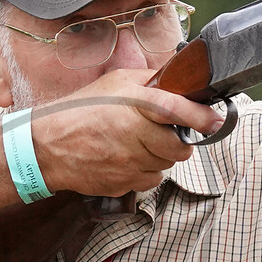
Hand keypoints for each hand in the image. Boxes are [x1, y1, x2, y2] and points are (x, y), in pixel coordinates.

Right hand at [29, 66, 223, 195]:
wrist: (47, 147)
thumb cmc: (80, 111)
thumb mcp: (114, 84)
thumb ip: (149, 81)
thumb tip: (180, 78)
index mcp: (135, 104)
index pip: (177, 109)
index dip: (200, 117)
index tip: (215, 121)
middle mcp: (135, 133)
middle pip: (179, 147)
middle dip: (178, 141)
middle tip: (164, 132)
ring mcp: (129, 162)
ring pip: (166, 165)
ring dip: (160, 156)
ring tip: (138, 144)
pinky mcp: (124, 183)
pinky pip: (151, 181)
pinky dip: (146, 172)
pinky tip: (129, 159)